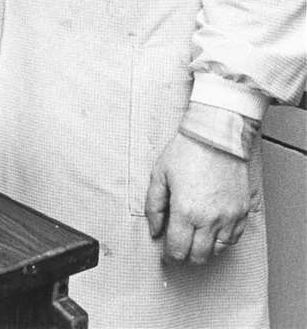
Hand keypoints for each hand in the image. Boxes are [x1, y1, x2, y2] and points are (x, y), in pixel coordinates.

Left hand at [145, 132, 253, 264]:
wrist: (216, 138)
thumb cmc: (186, 152)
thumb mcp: (159, 176)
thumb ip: (153, 207)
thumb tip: (154, 230)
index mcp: (185, 211)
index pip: (177, 249)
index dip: (169, 255)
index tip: (166, 253)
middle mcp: (210, 219)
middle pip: (198, 256)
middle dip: (185, 256)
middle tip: (178, 248)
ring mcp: (229, 217)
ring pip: (217, 250)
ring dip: (204, 249)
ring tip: (194, 238)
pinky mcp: (242, 212)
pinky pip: (234, 238)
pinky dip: (222, 240)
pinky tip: (211, 230)